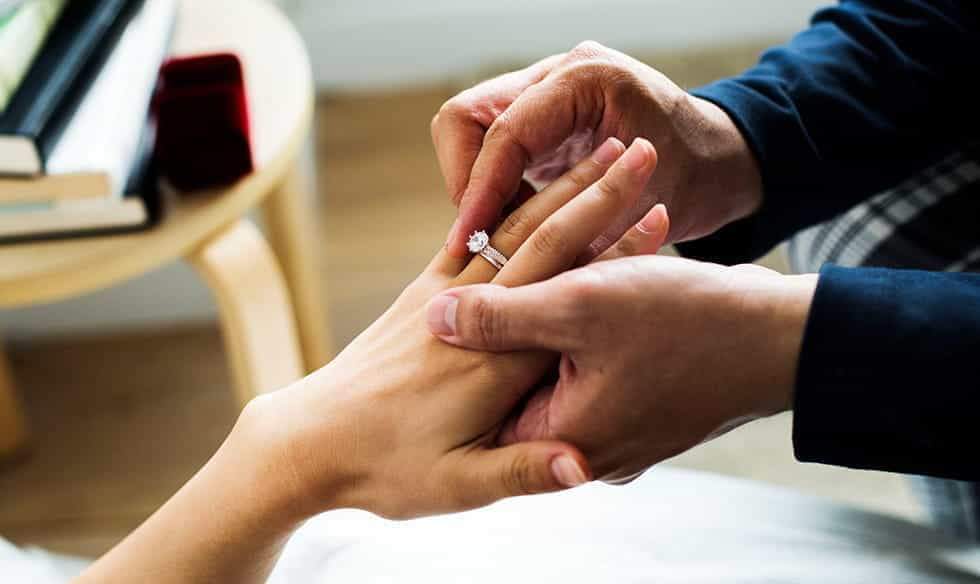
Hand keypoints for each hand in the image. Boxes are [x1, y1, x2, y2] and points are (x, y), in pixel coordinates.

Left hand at [78, 138, 668, 583]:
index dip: (614, 243)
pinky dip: (511, 207)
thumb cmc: (384, 470)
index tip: (657, 205)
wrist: (308, 442)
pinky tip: (532, 185)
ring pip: (512, 227)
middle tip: (634, 151)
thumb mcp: (457, 487)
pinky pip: (473, 236)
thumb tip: (581, 467)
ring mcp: (444, 296)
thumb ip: (523, 472)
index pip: (564, 288)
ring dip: (559, 188)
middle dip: (594, 193)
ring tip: (597, 153)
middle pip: (541, 239)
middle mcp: (476, 319)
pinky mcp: (424, 294)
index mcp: (497, 362)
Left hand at [425, 256, 817, 482]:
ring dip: (545, 322)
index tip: (436, 314)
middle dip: (503, 332)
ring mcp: (616, 427)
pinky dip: (580, 328)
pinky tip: (576, 286)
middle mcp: (585, 442)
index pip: (482, 402)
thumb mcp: (582, 309)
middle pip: (517, 386)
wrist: (783, 340)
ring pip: (556, 370)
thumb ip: (502, 321)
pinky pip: (591, 366)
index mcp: (561, 434)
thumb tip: (436, 320)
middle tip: (476, 288)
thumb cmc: (688, 324)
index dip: (458, 352)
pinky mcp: (638, 403)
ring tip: (524, 284)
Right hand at [432, 40, 762, 257]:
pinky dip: (492, 187)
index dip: (477, 192)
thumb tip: (501, 262)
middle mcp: (558, 74)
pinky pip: (492, 146)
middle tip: (480, 238)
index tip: (467, 243)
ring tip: (496, 237)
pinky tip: (511, 225)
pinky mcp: (541, 115)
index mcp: (587, 80)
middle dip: (466, 182)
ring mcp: (546, 90)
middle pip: (466, 119)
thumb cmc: (691, 185)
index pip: (502, 131)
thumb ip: (569, 225)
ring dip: (476, 187)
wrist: (720, 163)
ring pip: (470, 132)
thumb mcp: (635, 210)